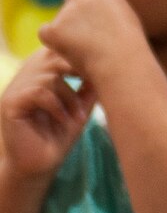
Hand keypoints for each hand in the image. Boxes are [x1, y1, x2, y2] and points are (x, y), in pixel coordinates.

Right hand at [0, 47, 94, 177]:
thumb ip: (89, 84)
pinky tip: (65, 120)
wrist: (39, 165)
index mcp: (40, 70)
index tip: (105, 66)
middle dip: (78, 70)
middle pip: (54, 55)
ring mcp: (14, 88)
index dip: (82, 54)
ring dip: (70, 97)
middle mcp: (25, 74)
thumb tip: (110, 61)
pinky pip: (38, 92)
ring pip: (50, 76)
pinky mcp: (9, 103)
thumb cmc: (60, 133)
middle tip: (94, 87)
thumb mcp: (80, 104)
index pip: (60, 47)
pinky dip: (57, 106)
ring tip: (78, 116)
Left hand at [39, 0, 151, 89]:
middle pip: (69, 6)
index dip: (88, 8)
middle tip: (95, 39)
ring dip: (68, 34)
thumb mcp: (120, 13)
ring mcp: (65, 11)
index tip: (99, 23)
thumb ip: (101, 5)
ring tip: (90, 48)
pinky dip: (54, 42)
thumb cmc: (127, 42)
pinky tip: (73, 51)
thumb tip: (84, 11)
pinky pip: (46, 34)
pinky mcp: (54, 28)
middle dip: (76, 21)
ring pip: (59, 22)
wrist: (123, 61)